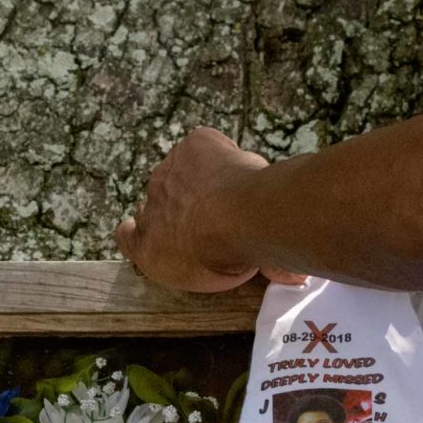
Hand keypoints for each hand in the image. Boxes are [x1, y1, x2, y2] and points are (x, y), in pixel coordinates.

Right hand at [115, 127, 302, 290]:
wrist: (233, 219)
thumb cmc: (225, 256)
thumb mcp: (227, 277)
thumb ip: (238, 272)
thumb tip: (294, 277)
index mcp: (146, 245)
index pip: (129, 237)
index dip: (150, 234)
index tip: (169, 235)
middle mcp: (149, 205)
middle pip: (163, 201)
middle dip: (188, 206)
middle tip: (222, 215)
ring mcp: (169, 173)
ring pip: (185, 173)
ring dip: (206, 180)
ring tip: (237, 192)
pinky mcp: (192, 146)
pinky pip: (205, 145)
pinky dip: (222, 152)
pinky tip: (242, 165)